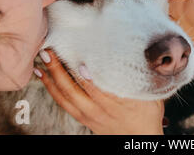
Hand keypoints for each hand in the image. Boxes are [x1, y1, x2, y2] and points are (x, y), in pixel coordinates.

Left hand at [35, 49, 164, 134]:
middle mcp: (100, 110)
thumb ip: (142, 78)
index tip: (80, 63)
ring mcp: (89, 115)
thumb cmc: (147, 115)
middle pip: (75, 91)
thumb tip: (142, 54)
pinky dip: (52, 90)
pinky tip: (45, 78)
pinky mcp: (83, 118)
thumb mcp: (151, 96)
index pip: (99, 90)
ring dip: (51, 79)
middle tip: (50, 52)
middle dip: (59, 71)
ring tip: (42, 61)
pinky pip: (64, 104)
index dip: (88, 78)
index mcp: (117, 104)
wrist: (139, 140)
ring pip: (65, 97)